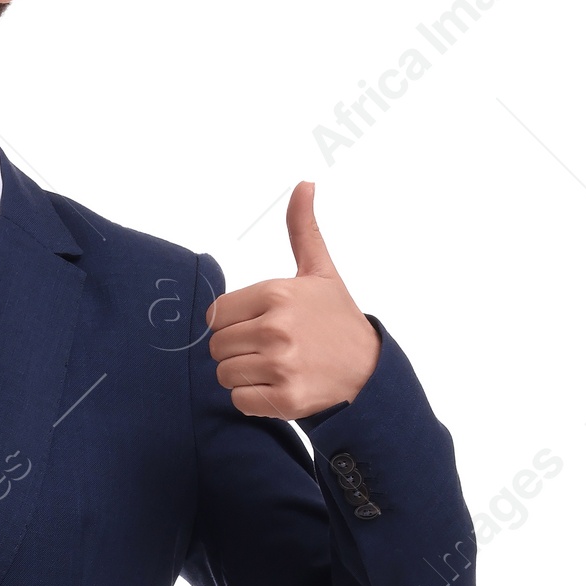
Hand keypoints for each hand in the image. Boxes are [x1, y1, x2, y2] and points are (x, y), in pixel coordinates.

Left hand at [207, 182, 380, 418]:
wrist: (368, 371)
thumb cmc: (336, 319)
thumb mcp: (320, 271)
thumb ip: (303, 230)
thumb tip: (304, 184)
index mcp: (277, 294)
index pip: (216, 314)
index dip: (231, 322)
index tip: (255, 325)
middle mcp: (276, 328)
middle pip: (217, 346)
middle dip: (236, 350)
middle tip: (267, 349)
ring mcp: (281, 365)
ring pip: (225, 375)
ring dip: (243, 375)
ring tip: (273, 368)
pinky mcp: (285, 399)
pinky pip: (239, 401)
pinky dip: (253, 400)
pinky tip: (277, 387)